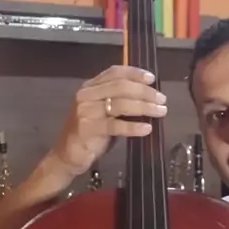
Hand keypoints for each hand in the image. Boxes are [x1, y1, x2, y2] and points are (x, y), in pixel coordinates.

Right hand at [46, 65, 166, 185]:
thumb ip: (118, 100)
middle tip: (162, 99)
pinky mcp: (87, 129)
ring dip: (144, 107)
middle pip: (120, 87)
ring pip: (120, 104)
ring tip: (160, 111)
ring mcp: (85, 111)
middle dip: (145, 92)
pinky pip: (115, 125)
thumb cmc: (89, 134)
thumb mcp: (102, 112)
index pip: (114, 72)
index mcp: (90, 87)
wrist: (66, 156)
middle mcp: (86, 95)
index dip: (134, 73)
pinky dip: (134, 126)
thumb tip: (148, 95)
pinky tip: (147, 128)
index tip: (152, 78)